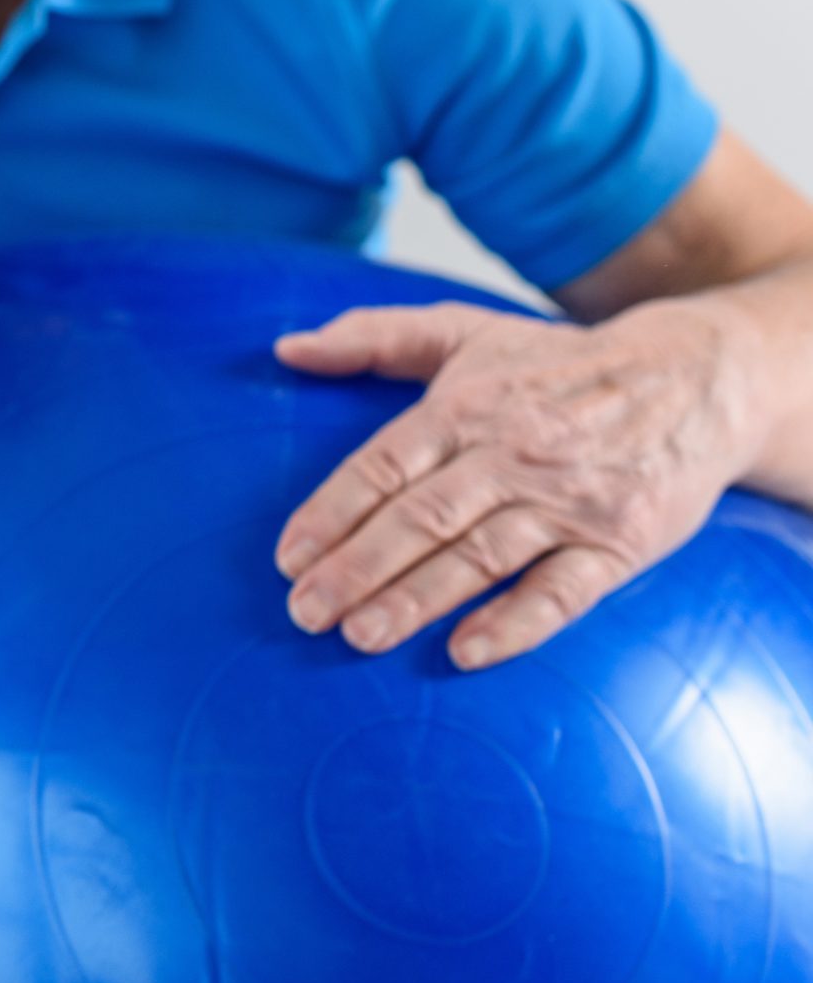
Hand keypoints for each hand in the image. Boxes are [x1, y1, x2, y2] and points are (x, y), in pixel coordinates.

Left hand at [270, 299, 764, 668]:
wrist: (695, 378)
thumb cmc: (555, 363)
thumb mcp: (464, 330)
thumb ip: (372, 337)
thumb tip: (289, 348)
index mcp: (464, 407)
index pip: (382, 466)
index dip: (331, 514)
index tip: (287, 559)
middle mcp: (510, 455)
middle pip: (421, 518)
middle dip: (357, 568)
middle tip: (305, 612)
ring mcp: (566, 502)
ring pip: (480, 556)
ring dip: (417, 599)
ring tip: (360, 635)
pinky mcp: (619, 543)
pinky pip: (562, 591)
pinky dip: (515, 623)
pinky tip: (466, 651)